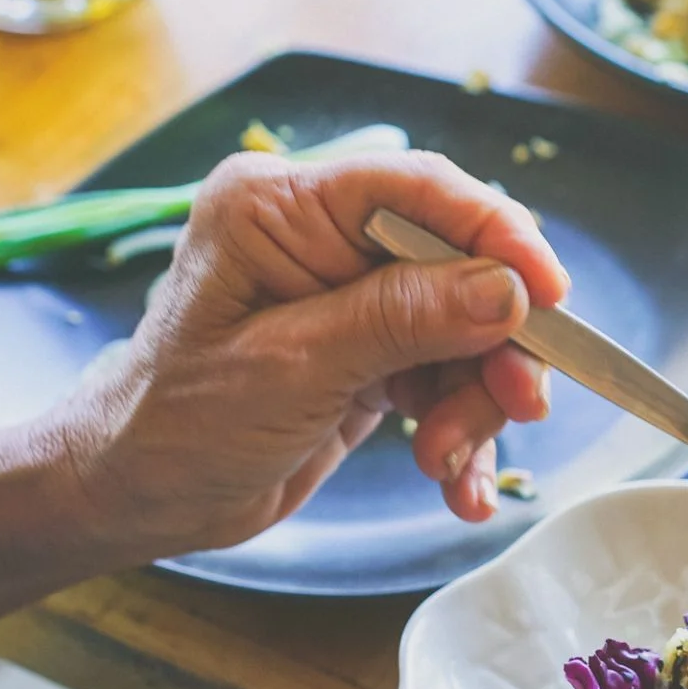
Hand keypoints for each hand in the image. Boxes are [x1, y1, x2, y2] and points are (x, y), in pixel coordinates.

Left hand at [52, 149, 568, 558]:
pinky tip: (460, 486)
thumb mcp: (292, 370)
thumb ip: (401, 321)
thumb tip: (508, 292)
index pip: (421, 189)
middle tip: (518, 406)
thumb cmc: (177, 427)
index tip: (551, 297)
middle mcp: (325, 239)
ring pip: (469, 331)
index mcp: (283, 207)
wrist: (136, 499)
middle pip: (461, 266)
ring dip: (477, 405)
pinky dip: (464, 434)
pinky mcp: (373, 353)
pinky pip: (449, 379)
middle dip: (496, 344)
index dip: (500, 235)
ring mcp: (353, 298)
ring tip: (447, 464)